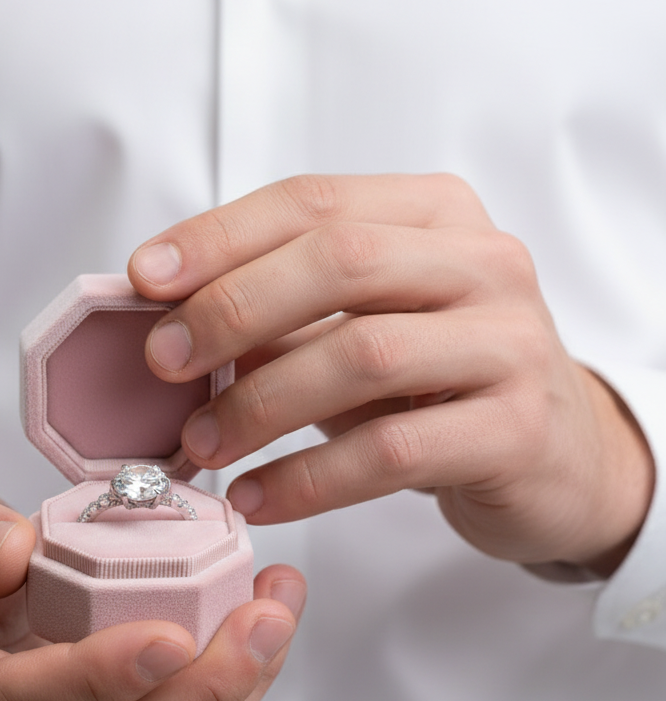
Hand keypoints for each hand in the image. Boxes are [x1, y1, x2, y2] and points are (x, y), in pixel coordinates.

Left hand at [128, 173, 653, 575]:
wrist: (556, 455)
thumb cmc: (437, 384)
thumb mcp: (361, 329)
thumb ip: (283, 315)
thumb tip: (170, 326)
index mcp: (435, 217)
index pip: (313, 202)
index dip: (220, 236)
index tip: (145, 279)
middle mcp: (482, 265)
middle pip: (342, 262)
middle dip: (234, 309)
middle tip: (164, 363)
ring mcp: (508, 345)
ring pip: (364, 355)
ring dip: (261, 404)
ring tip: (202, 445)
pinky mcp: (515, 430)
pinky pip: (390, 452)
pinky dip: (306, 480)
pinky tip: (255, 498)